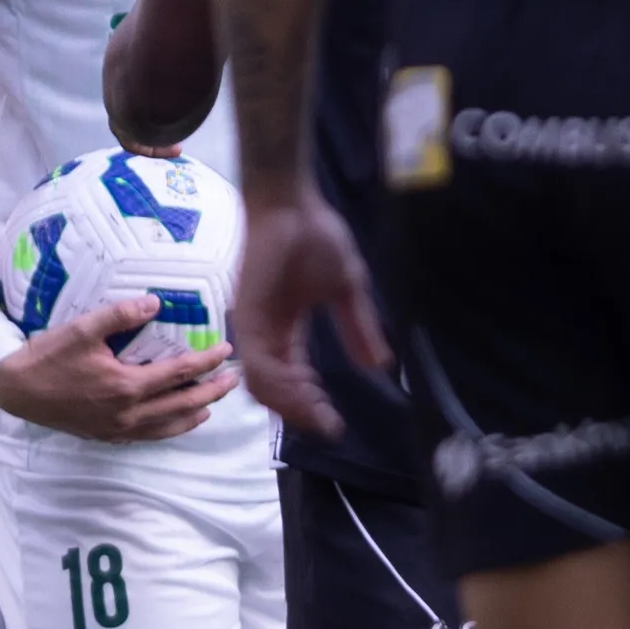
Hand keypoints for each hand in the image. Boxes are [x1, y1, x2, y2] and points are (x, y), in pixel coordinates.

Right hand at [0, 295, 238, 440]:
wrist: (16, 389)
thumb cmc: (48, 357)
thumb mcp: (83, 329)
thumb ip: (121, 314)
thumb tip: (156, 303)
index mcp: (125, 386)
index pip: (179, 373)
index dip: (207, 361)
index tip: (226, 349)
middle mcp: (127, 413)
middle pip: (183, 404)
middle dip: (212, 391)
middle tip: (234, 379)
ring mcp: (118, 429)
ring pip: (169, 425)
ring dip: (196, 413)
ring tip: (214, 403)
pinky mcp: (108, 435)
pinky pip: (150, 436)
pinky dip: (172, 428)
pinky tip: (181, 421)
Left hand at [235, 192, 390, 436]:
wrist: (292, 203)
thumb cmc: (315, 237)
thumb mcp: (346, 290)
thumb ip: (358, 329)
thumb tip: (380, 366)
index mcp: (287, 332)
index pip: (295, 380)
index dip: (311, 406)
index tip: (334, 424)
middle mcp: (267, 335)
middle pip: (274, 391)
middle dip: (300, 413)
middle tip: (326, 425)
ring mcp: (255, 327)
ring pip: (263, 385)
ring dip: (290, 404)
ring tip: (317, 413)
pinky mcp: (249, 316)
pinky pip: (259, 362)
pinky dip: (280, 383)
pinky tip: (304, 391)